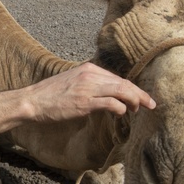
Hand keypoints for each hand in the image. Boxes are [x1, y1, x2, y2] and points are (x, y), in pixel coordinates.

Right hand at [27, 62, 155, 121]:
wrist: (32, 101)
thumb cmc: (49, 95)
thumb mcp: (71, 82)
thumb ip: (88, 84)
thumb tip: (105, 95)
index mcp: (88, 68)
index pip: (117, 77)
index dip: (132, 88)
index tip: (141, 97)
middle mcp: (90, 74)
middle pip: (123, 82)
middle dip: (140, 94)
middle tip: (151, 104)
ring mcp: (87, 87)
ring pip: (122, 91)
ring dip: (135, 101)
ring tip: (139, 111)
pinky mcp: (84, 102)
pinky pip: (111, 103)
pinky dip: (120, 109)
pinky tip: (120, 114)